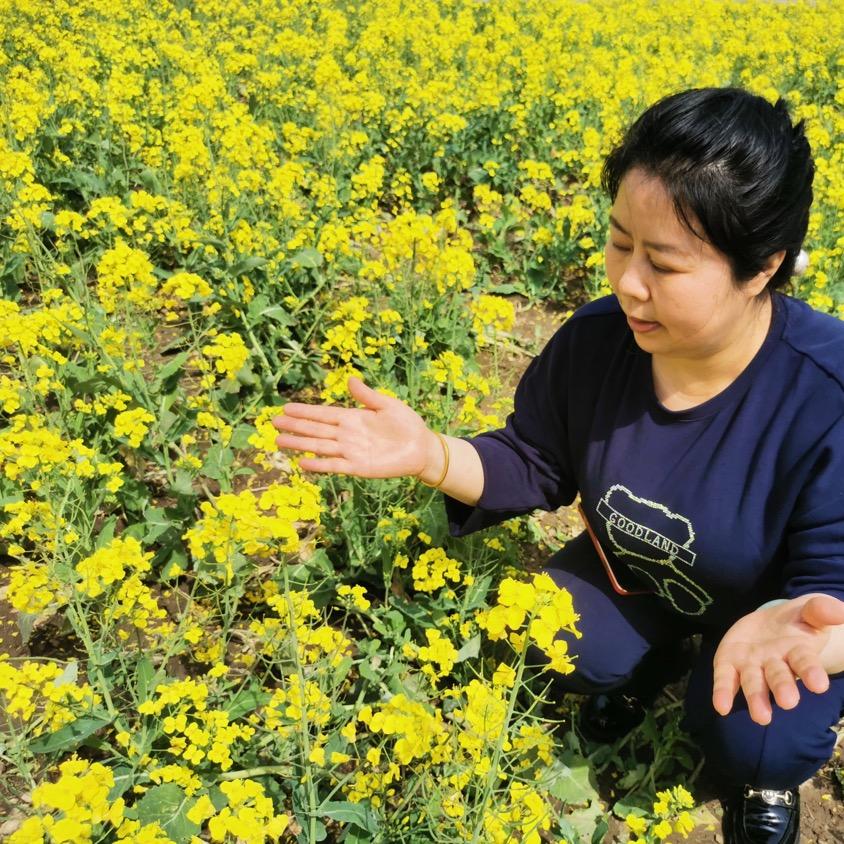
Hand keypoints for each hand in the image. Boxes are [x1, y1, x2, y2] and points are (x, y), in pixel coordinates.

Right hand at [272, 376, 436, 479]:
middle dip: (295, 426)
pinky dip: (319, 465)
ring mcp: (351, 451)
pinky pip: (335, 466)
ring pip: (320, 447)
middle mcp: (347, 434)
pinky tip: (303, 462)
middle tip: (273, 423)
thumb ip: (367, 396)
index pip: (323, 414)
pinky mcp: (358, 467)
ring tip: (279, 441)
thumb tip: (350, 379)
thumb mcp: (388, 405)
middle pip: (316, 430)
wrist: (422, 447)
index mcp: (352, 417)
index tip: (286, 408)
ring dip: (300, 444)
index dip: (305, 411)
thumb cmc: (407, 423)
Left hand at [712, 594, 843, 724]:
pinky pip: (726, 679)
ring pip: (754, 683)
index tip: (819, 685)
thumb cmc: (796, 622)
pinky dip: (723, 692)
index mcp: (798, 651)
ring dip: (757, 698)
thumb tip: (841, 610)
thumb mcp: (809, 611)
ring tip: (761, 717)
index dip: (811, 672)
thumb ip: (821, 611)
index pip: (805, 662)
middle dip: (783, 688)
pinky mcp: (729, 663)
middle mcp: (775, 663)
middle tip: (788, 703)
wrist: (769, 624)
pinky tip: (721, 707)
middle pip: (779, 677)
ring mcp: (752, 665)